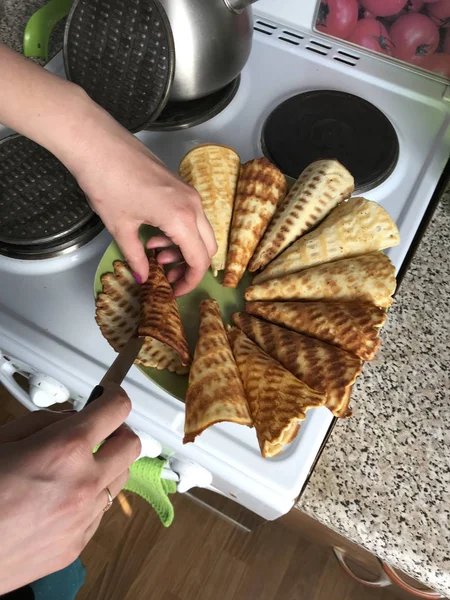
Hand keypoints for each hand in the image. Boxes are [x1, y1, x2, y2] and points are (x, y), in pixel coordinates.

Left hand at [0, 45, 216, 296]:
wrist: (97, 142)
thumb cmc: (106, 185)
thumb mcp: (120, 228)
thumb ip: (136, 257)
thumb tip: (144, 278)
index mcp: (181, 220)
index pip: (199, 260)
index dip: (190, 281)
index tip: (175, 291)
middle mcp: (193, 206)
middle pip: (207, 247)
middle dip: (190, 266)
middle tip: (166, 276)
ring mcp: (189, 193)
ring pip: (200, 231)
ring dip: (183, 248)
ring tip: (154, 253)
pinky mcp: (180, 185)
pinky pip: (191, 216)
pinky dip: (179, 232)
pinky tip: (153, 233)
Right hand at [0, 384, 140, 594]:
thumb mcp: (2, 438)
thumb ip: (44, 421)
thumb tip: (75, 416)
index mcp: (64, 450)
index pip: (117, 410)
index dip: (115, 396)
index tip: (110, 395)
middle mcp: (83, 484)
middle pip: (132, 445)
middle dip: (119, 432)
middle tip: (100, 430)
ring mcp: (83, 519)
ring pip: (120, 480)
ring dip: (107, 466)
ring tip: (78, 467)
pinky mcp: (76, 546)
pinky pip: (100, 513)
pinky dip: (90, 499)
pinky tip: (62, 499)